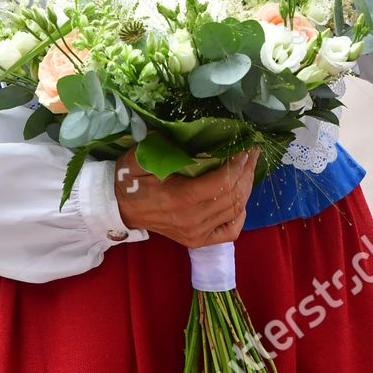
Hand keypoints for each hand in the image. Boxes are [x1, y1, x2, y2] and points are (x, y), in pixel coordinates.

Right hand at [114, 146, 259, 248]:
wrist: (119, 207)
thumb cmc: (131, 179)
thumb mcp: (141, 157)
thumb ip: (163, 145)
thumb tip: (190, 131)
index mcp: (179, 198)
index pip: (221, 182)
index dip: (237, 164)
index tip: (245, 147)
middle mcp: (191, 220)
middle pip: (232, 195)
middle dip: (246, 171)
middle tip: (253, 153)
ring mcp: (195, 233)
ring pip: (234, 210)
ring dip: (246, 188)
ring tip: (249, 168)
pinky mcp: (197, 240)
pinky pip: (230, 232)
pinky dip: (240, 215)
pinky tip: (240, 200)